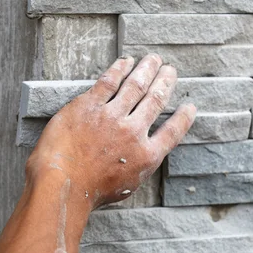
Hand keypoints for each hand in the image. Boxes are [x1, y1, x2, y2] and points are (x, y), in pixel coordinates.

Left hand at [26, 54, 196, 207]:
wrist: (62, 183)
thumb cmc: (88, 192)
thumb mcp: (125, 186)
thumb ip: (137, 166)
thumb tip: (141, 155)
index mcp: (145, 156)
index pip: (172, 131)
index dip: (184, 117)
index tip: (190, 106)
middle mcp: (133, 132)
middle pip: (156, 100)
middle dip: (166, 82)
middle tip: (171, 70)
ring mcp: (111, 116)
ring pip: (136, 86)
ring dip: (147, 69)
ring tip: (153, 59)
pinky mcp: (89, 105)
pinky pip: (109, 81)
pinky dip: (120, 69)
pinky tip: (126, 61)